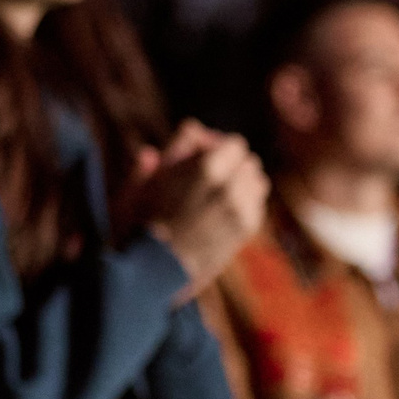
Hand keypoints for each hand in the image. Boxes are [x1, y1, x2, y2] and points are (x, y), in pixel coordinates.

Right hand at [122, 120, 266, 288]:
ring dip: (241, 183)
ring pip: (257, 183)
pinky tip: (219, 212)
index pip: (235, 144)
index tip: (200, 154)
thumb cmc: (141, 220)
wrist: (153, 270)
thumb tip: (193, 127)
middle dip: (231, 164)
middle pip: (249, 162)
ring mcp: (242, 212)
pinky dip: (243, 204)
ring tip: (215, 193)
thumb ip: (175, 147)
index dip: (216, 146)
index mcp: (208, 169)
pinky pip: (256, 206)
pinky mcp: (246, 231)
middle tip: (206, 175)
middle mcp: (232, 189)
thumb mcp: (150, 173)